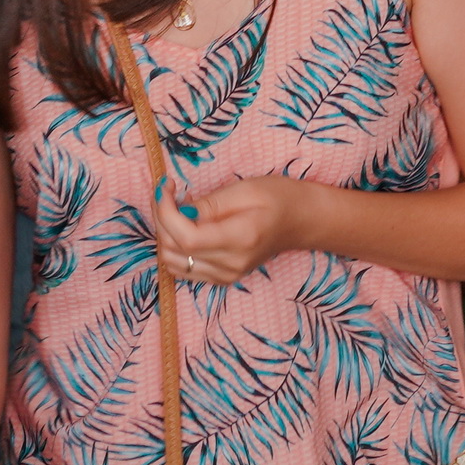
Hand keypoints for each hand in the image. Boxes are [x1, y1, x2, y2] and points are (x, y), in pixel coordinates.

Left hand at [156, 171, 321, 287]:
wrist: (302, 221)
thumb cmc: (278, 197)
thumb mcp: (245, 189)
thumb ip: (209, 204)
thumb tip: (177, 211)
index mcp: (240, 239)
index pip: (186, 238)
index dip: (165, 212)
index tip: (166, 186)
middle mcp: (231, 265)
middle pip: (174, 251)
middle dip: (162, 218)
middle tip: (168, 191)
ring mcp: (226, 276)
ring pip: (173, 263)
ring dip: (165, 234)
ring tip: (176, 207)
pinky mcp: (222, 278)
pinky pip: (184, 268)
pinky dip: (175, 247)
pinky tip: (186, 225)